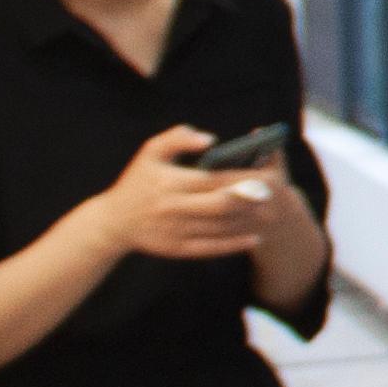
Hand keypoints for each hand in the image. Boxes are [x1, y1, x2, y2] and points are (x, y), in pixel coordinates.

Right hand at [83, 127, 277, 262]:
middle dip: (249, 200)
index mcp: (170, 182)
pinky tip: (254, 238)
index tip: (264, 174)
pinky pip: (211, 248)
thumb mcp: (150, 151)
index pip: (212, 180)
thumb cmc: (137, 181)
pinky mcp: (178, 249)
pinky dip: (234, 244)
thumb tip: (210, 139)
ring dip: (247, 222)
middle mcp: (174, 208)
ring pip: (219, 228)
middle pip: (220, 205)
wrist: (113, 222)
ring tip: (270, 214)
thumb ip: (178, 137)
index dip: (240, 178)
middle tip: (274, 195)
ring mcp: (176, 230)